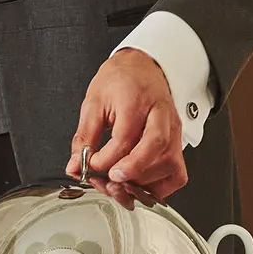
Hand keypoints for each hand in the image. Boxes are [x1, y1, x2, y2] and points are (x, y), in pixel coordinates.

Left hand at [71, 49, 188, 202]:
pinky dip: (160, 186)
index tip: (91, 164)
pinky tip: (140, 185)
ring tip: (121, 183)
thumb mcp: (94, 102)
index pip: (125, 136)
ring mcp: (173, 131)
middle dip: (132, 169)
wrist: (143, 67)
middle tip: (110, 178)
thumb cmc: (121, 81)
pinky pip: (177, 173)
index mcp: (137, 100)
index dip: (106, 158)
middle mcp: (161, 116)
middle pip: (155, 146)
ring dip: (144, 182)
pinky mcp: (177, 144)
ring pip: (170, 164)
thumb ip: (84, 137)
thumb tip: (75, 165)